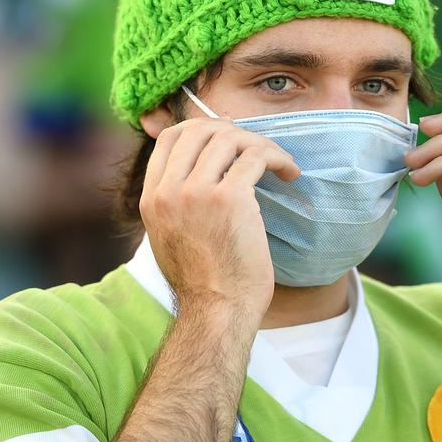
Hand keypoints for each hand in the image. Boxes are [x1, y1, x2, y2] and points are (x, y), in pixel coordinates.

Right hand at [140, 117, 299, 321]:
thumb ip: (176, 204)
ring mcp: (195, 193)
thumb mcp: (172, 237)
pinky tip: (290, 174)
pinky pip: (256, 157)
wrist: (217, 312)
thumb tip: (198, 172)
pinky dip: (278, 158)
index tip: (229, 138)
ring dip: (261, 144)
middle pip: (200, 130)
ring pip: (230, 138)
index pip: (170, 138)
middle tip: (258, 149)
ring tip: (279, 164)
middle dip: (234, 132)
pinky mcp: (229, 199)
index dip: (203, 129)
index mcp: (152, 199)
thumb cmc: (205, 282)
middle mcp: (168, 192)